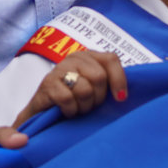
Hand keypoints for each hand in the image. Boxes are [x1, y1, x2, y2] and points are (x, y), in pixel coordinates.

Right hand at [11, 51, 127, 129]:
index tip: (121, 98)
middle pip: (99, 77)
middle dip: (98, 98)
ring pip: (85, 90)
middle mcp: (74, 57)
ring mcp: (59, 69)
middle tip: (90, 106)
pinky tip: (67, 111)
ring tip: (78, 108)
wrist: (43, 111)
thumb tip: (124, 94)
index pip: (111, 59)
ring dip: (84, 106)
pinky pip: (68, 99)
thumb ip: (108, 82)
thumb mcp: (94, 87)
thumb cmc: (74, 99)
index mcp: (88, 55)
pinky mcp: (48, 84)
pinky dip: (71, 110)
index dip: (119, 79)